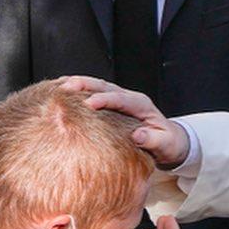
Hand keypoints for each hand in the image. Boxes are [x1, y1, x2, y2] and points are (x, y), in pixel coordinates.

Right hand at [61, 75, 190, 168]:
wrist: (169, 140)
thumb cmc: (167, 143)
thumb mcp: (165, 144)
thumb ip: (153, 140)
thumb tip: (139, 135)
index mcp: (142, 105)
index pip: (121, 99)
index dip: (105, 100)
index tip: (89, 104)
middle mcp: (130, 98)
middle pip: (105, 86)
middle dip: (85, 84)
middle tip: (66, 87)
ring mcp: (120, 99)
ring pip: (97, 85)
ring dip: (78, 83)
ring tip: (59, 85)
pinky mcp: (112, 104)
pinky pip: (94, 93)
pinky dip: (79, 90)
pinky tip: (63, 90)